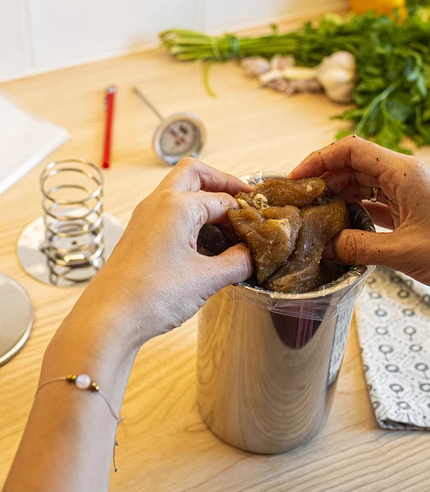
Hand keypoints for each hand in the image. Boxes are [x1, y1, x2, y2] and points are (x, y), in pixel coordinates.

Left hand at [68, 159, 252, 346]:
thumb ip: (237, 262)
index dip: (244, 212)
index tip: (258, 226)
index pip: (222, 199)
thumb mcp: (207, 279)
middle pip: (195, 173)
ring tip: (226, 221)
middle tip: (243, 199)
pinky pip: (169, 211)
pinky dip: (190, 215)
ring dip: (203, 197)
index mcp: (177, 205)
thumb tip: (251, 255)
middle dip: (222, 182)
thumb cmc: (153, 295)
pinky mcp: (140, 233)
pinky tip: (203, 240)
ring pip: (179, 190)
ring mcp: (145, 217)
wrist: (109, 318)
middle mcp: (158, 203)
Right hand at [290, 136, 429, 302]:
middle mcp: (403, 177)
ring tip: (314, 212)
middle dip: (324, 178)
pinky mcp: (409, 211)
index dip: (320, 158)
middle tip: (300, 199)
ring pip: (362, 184)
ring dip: (338, 195)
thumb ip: (358, 247)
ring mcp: (407, 193)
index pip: (351, 150)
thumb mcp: (403, 251)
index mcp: (403, 172)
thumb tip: (324, 247)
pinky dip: (354, 210)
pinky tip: (339, 223)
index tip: (297, 176)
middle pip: (353, 165)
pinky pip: (374, 203)